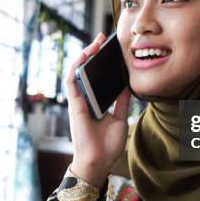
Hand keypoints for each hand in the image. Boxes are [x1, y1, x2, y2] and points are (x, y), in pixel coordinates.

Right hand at [65, 32, 131, 187]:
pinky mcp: (74, 104)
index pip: (96, 77)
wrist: (99, 162)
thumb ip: (121, 101)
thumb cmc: (107, 145)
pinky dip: (76, 67)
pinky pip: (72, 81)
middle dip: (93, 53)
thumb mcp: (120, 118)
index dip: (101, 62)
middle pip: (86, 71)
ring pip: (77, 72)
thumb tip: (127, 85)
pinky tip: (84, 56)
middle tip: (103, 38)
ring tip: (95, 42)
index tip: (111, 49)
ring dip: (84, 55)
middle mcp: (85, 99)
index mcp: (95, 102)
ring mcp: (78, 101)